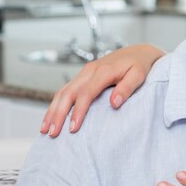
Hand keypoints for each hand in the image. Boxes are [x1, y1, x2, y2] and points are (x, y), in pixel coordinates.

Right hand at [40, 44, 164, 136]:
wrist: (139, 52)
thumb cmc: (140, 66)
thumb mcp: (139, 75)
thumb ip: (127, 88)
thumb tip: (114, 103)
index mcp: (103, 71)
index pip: (86, 93)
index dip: (78, 111)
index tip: (73, 128)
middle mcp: (90, 70)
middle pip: (68, 93)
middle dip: (58, 113)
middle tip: (53, 133)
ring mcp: (85, 72)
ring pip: (63, 91)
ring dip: (53, 110)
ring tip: (46, 129)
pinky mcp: (83, 75)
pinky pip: (66, 90)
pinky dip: (56, 104)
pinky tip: (52, 116)